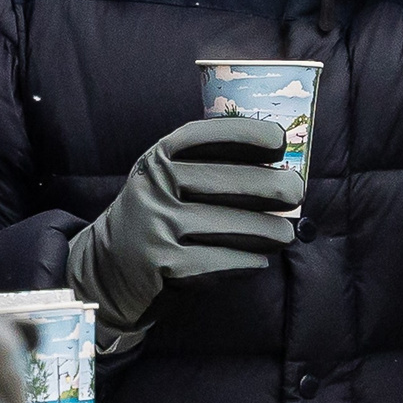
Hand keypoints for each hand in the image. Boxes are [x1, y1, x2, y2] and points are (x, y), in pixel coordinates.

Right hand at [65, 118, 300, 335]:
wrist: (107, 268)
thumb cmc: (157, 217)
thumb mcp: (166, 181)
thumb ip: (205, 167)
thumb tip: (275, 166)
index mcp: (158, 158)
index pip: (206, 137)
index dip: (246, 134)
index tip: (280, 141)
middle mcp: (154, 186)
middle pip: (225, 181)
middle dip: (270, 187)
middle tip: (296, 193)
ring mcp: (157, 226)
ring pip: (227, 225)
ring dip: (266, 230)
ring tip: (286, 234)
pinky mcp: (163, 265)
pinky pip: (218, 261)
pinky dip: (245, 260)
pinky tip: (258, 259)